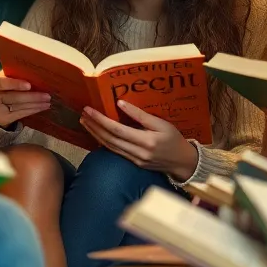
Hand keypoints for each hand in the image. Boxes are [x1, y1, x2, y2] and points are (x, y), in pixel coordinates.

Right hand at [0, 71, 51, 128]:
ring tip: (48, 100)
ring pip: (19, 106)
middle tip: (47, 95)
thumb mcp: (3, 78)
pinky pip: (21, 114)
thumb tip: (36, 72)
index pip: (0, 83)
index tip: (29, 85)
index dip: (14, 84)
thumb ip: (14, 74)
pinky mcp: (3, 119)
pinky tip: (43, 107)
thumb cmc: (2, 86)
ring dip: (36, 103)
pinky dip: (33, 110)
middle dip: (32, 96)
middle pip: (13, 97)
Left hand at [81, 100, 198, 179]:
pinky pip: (115, 151)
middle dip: (94, 126)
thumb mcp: (161, 123)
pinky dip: (103, 142)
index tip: (89, 110)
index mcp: (146, 141)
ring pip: (109, 146)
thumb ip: (140, 115)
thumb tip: (120, 103)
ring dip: (95, 134)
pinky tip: (97, 134)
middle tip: (83, 114)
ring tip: (85, 122)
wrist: (182, 162)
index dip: (100, 120)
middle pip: (109, 139)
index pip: (117, 129)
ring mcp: (135, 160)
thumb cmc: (174, 139)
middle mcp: (138, 152)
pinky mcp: (134, 163)